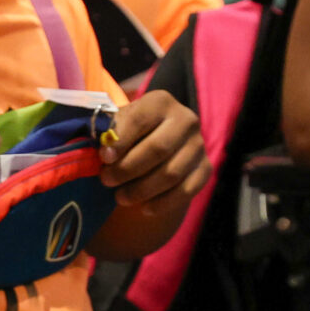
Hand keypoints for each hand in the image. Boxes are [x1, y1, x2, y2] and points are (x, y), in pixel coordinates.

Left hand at [98, 89, 207, 205]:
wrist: (154, 149)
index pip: (140, 119)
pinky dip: (163, 203)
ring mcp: (198, 145)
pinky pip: (186, 191)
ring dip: (142, 190)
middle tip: (106, 180)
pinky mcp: (206, 168)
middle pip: (158, 148)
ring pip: (171, 173)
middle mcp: (186, 120)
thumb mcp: (116, 127)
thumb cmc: (128, 136)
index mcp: (160, 102)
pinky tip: (144, 208)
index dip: (120, 141)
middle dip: (128, 169)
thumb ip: (108, 133)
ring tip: (120, 197)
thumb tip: (104, 148)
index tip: (103, 158)